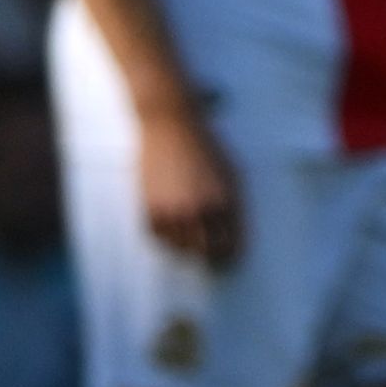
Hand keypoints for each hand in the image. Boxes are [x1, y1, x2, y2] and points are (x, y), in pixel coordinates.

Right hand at [137, 102, 242, 268]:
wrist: (171, 125)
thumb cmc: (206, 147)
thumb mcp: (233, 173)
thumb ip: (236, 204)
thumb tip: (236, 235)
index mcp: (226, 202)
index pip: (231, 244)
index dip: (231, 256)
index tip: (228, 260)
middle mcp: (200, 209)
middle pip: (206, 252)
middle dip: (209, 258)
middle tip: (208, 258)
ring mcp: (173, 209)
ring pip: (179, 247)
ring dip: (184, 246)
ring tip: (187, 236)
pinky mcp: (149, 205)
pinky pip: (156, 237)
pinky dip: (163, 237)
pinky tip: (169, 226)